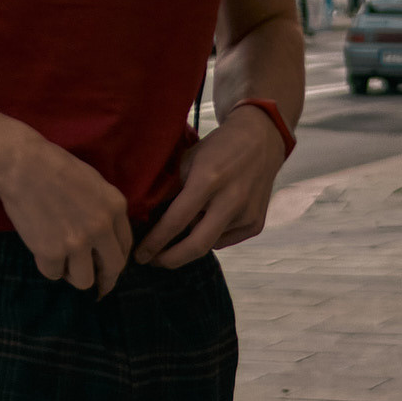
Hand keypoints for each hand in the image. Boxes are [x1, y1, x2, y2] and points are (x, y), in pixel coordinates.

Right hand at [0, 131, 133, 295]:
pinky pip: (54, 274)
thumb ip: (104, 209)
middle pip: (113, 268)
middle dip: (104, 278)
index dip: (115, 258)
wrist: (22, 164)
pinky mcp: (51, 252)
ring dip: (74, 274)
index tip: (107, 265)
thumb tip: (105, 238)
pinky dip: (48, 266)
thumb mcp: (94, 182)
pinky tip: (42, 251)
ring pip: (84, 280)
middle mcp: (101, 228)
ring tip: (62, 261)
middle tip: (94, 279)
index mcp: (115, 207)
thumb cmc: (54, 165)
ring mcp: (77, 242)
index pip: (126, 245)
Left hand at [133, 104, 287, 269]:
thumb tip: (151, 221)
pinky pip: (225, 240)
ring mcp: (247, 214)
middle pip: (197, 246)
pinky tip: (209, 217)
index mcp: (208, 180)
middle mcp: (231, 200)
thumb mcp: (188, 160)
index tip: (140, 254)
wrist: (261, 139)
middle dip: (170, 259)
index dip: (155, 242)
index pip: (176, 221)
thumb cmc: (218, 147)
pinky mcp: (256, 224)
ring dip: (192, 239)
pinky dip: (211, 234)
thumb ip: (173, 190)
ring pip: (210, 243)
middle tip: (153, 261)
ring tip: (185, 224)